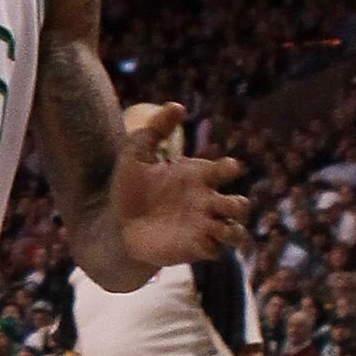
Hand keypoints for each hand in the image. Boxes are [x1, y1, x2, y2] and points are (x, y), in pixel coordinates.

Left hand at [107, 106, 248, 273]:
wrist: (114, 223)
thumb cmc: (129, 188)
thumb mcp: (136, 154)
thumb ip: (155, 129)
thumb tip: (177, 105)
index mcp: (197, 177)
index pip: (226, 170)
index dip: (231, 168)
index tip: (228, 167)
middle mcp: (205, 202)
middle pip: (240, 204)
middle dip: (238, 205)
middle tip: (219, 204)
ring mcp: (202, 226)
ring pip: (236, 231)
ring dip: (234, 231)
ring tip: (218, 227)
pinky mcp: (194, 248)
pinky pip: (218, 250)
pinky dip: (215, 246)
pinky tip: (200, 241)